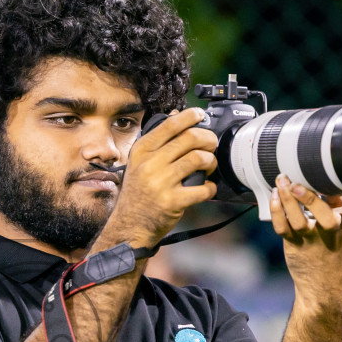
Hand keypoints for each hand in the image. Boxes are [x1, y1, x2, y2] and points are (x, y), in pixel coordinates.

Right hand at [105, 107, 218, 243]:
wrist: (130, 225)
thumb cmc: (138, 193)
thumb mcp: (138, 164)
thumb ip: (156, 143)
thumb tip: (176, 116)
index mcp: (141, 151)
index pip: (170, 125)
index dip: (190, 116)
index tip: (200, 115)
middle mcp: (150, 164)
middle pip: (189, 138)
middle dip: (208, 139)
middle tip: (211, 144)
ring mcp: (161, 183)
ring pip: (199, 158)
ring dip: (211, 161)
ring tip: (209, 166)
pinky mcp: (173, 201)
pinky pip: (203, 188)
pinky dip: (211, 187)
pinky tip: (207, 188)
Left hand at [269, 174, 341, 311]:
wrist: (324, 286)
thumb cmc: (336, 251)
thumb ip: (339, 205)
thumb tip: (330, 179)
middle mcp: (332, 233)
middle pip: (325, 216)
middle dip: (310, 199)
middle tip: (296, 183)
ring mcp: (312, 240)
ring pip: (298, 220)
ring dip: (287, 200)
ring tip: (281, 181)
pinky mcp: (295, 245)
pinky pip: (283, 228)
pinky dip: (276, 212)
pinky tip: (274, 197)